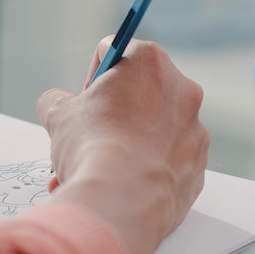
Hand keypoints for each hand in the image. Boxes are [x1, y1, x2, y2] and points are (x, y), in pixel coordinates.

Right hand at [36, 37, 208, 253]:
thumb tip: (56, 103)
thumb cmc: (91, 148)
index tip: (83, 105)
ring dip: (125, 144)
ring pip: (152, 130)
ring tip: (97, 170)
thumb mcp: (58, 115)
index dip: (91, 80)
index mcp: (148, 63)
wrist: (120, 201)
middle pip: (136, 93)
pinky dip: (146, 168)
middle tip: (89, 139)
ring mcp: (195, 129)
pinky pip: (167, 160)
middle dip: (111, 115)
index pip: (112, 52)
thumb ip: (56, 99)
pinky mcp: (198, 165)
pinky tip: (121, 185)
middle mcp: (181, 89)